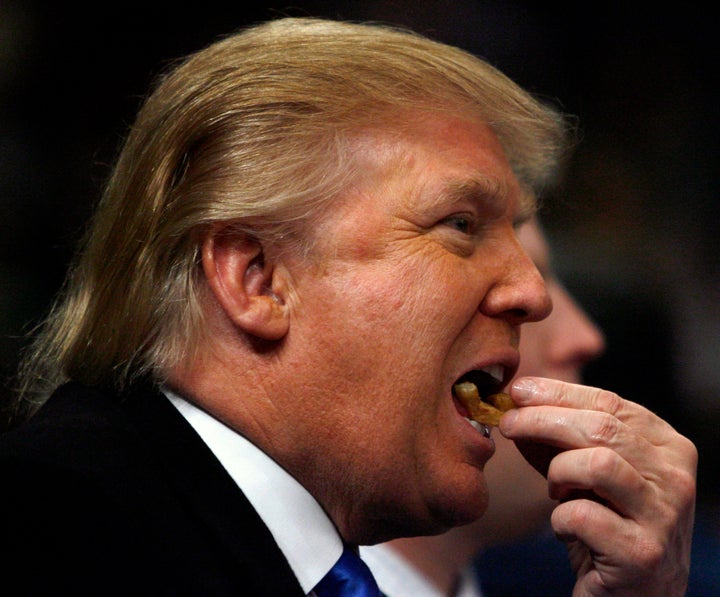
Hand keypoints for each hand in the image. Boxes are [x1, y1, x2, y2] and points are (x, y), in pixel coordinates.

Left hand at [500, 377, 696, 595]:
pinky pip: (583, 515)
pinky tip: (565, 527)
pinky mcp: (643, 554)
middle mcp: (676, 476)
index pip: (610, 402)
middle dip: (543, 419)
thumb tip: (517, 403)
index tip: (518, 391)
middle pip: (601, 428)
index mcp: (667, 446)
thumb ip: (560, 438)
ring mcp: (664, 515)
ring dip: (559, 471)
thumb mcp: (586, 474)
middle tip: (507, 424)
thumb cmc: (606, 526)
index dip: (558, 393)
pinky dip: (560, 518)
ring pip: (597, 463)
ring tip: (554, 490)